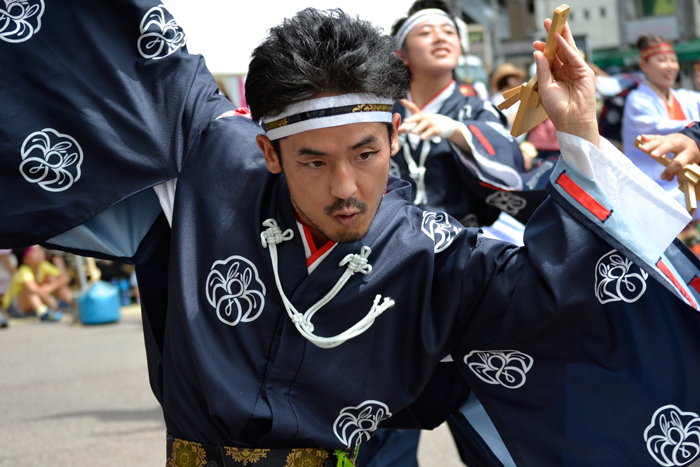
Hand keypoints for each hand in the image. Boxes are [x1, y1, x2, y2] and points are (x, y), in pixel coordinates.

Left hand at [399, 99, 456, 139]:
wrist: (442, 126)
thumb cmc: (425, 126)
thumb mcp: (417, 126)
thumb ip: (407, 128)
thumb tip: (397, 130)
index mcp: (419, 115)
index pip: (413, 108)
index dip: (408, 104)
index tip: (401, 100)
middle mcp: (425, 117)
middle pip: (418, 116)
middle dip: (412, 119)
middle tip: (405, 121)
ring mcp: (431, 122)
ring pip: (425, 124)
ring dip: (419, 128)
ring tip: (413, 132)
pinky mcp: (435, 129)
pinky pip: (431, 131)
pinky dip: (426, 134)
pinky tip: (422, 138)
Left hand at [533, 19, 597, 146]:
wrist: (571, 121)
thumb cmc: (557, 108)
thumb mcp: (545, 87)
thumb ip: (542, 69)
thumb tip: (537, 52)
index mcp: (556, 76)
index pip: (550, 59)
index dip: (544, 49)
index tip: (536, 42)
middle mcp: (566, 72)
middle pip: (560, 50)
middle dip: (554, 36)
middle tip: (548, 22)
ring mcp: (576, 71)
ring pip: (569, 50)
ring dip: (561, 37)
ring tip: (554, 25)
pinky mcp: (585, 73)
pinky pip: (574, 57)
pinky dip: (566, 47)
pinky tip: (559, 39)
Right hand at [637, 133, 699, 180]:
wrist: (690, 143)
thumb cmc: (688, 157)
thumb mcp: (688, 165)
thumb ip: (678, 171)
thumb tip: (668, 178)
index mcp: (690, 152)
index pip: (679, 161)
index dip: (671, 170)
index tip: (663, 177)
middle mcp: (682, 143)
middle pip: (671, 146)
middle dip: (662, 150)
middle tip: (653, 155)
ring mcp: (673, 138)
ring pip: (662, 140)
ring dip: (651, 144)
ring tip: (643, 148)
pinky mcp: (666, 137)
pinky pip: (657, 137)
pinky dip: (649, 138)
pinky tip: (642, 137)